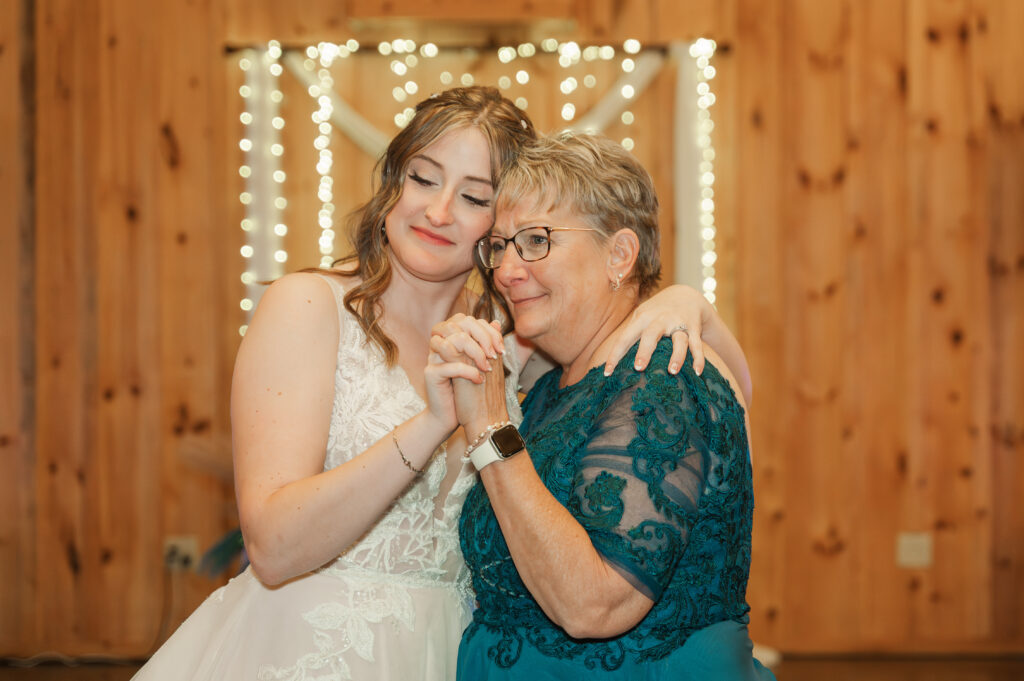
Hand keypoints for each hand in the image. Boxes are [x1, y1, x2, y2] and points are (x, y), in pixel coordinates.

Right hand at [430, 318, 508, 433]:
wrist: (452, 415)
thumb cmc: (467, 388)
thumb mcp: (480, 362)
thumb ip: (486, 342)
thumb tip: (497, 322)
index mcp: (449, 337)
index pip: (467, 320)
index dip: (487, 331)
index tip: (501, 350)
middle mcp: (439, 342)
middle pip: (460, 324)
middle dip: (483, 339)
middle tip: (495, 356)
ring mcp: (433, 357)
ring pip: (455, 340)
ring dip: (476, 353)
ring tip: (487, 368)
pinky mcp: (431, 373)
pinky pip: (451, 365)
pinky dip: (469, 372)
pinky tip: (479, 380)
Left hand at [597, 284, 712, 375]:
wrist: (685, 295)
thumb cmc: (655, 312)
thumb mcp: (640, 318)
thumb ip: (629, 335)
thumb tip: (610, 361)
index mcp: (642, 319)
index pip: (624, 338)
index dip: (614, 356)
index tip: (607, 373)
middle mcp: (659, 320)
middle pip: (651, 335)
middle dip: (644, 351)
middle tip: (638, 367)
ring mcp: (678, 324)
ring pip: (678, 340)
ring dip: (676, 356)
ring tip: (672, 372)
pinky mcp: (694, 328)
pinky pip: (697, 345)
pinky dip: (698, 359)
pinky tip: (697, 372)